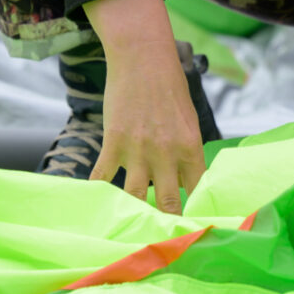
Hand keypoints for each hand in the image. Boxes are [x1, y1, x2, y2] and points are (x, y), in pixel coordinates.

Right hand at [82, 0, 205, 214]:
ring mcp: (139, 149)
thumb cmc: (168, 84)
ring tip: (131, 227)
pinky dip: (98, 192)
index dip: (195, 211)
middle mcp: (167, 152)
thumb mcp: (187, 118)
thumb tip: (184, 179)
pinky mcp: (114, 142)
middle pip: (170, 203)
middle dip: (167, 223)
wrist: (142, 56)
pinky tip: (96, 203)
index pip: (197, 191)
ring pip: (137, 198)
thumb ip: (185, 150)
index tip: (191, 227)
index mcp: (191, 146)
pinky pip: (103, 178)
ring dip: (135, 212)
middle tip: (163, 237)